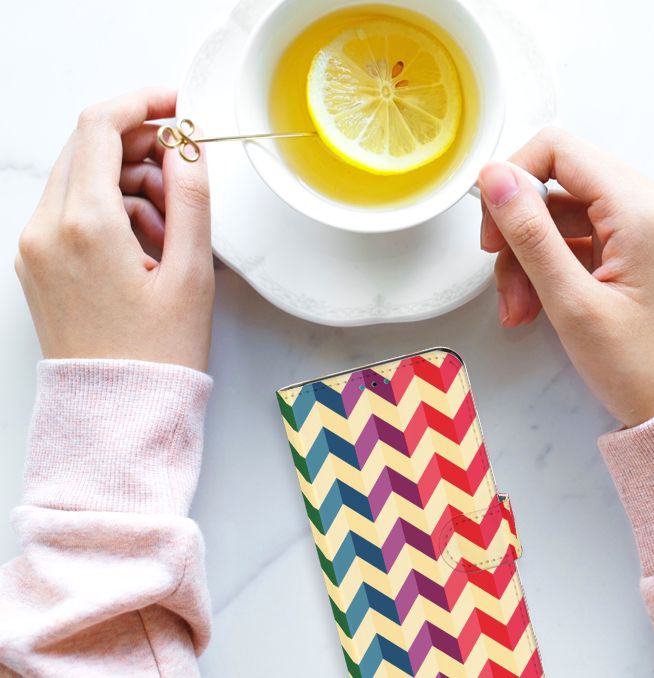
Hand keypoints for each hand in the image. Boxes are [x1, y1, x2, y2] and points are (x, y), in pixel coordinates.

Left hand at [15, 88, 213, 371]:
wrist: (117, 412)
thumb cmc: (157, 354)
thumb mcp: (192, 273)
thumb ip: (192, 198)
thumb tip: (188, 147)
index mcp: (85, 225)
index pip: (101, 127)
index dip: (143, 103)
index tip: (177, 105)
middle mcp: (47, 228)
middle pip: (88, 147)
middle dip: (141, 147)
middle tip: (185, 174)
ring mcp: (35, 246)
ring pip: (81, 178)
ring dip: (129, 182)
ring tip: (173, 228)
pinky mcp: (37, 263)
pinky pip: (72, 210)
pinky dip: (110, 210)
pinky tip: (147, 245)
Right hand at [478, 128, 653, 426]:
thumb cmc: (640, 366)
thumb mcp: (571, 301)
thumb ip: (529, 233)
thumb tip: (494, 177)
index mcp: (640, 207)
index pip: (558, 149)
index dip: (513, 179)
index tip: (492, 228)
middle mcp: (649, 203)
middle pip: (557, 182)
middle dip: (519, 230)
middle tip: (502, 279)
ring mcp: (645, 224)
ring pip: (561, 213)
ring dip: (529, 257)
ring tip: (520, 309)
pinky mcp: (637, 246)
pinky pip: (578, 237)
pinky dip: (550, 267)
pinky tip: (537, 306)